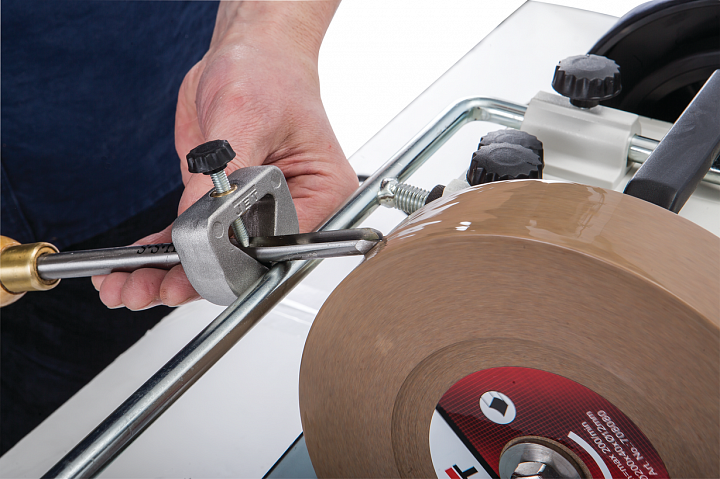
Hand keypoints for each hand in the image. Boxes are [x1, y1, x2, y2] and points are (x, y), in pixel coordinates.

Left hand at [92, 2, 356, 309]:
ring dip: (168, 271)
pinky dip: (162, 248)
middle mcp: (290, 206)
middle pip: (241, 260)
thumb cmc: (270, 71)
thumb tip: (196, 220)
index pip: (274, 244)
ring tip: (129, 285)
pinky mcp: (222, 200)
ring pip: (213, 254)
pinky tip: (136, 261)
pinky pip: (194, 232)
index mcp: (319, 192)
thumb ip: (222, 174)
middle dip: (190, 278)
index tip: (188, 273)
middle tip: (147, 289)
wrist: (250, 50)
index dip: (228, 264)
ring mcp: (254, 207)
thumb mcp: (246, 117)